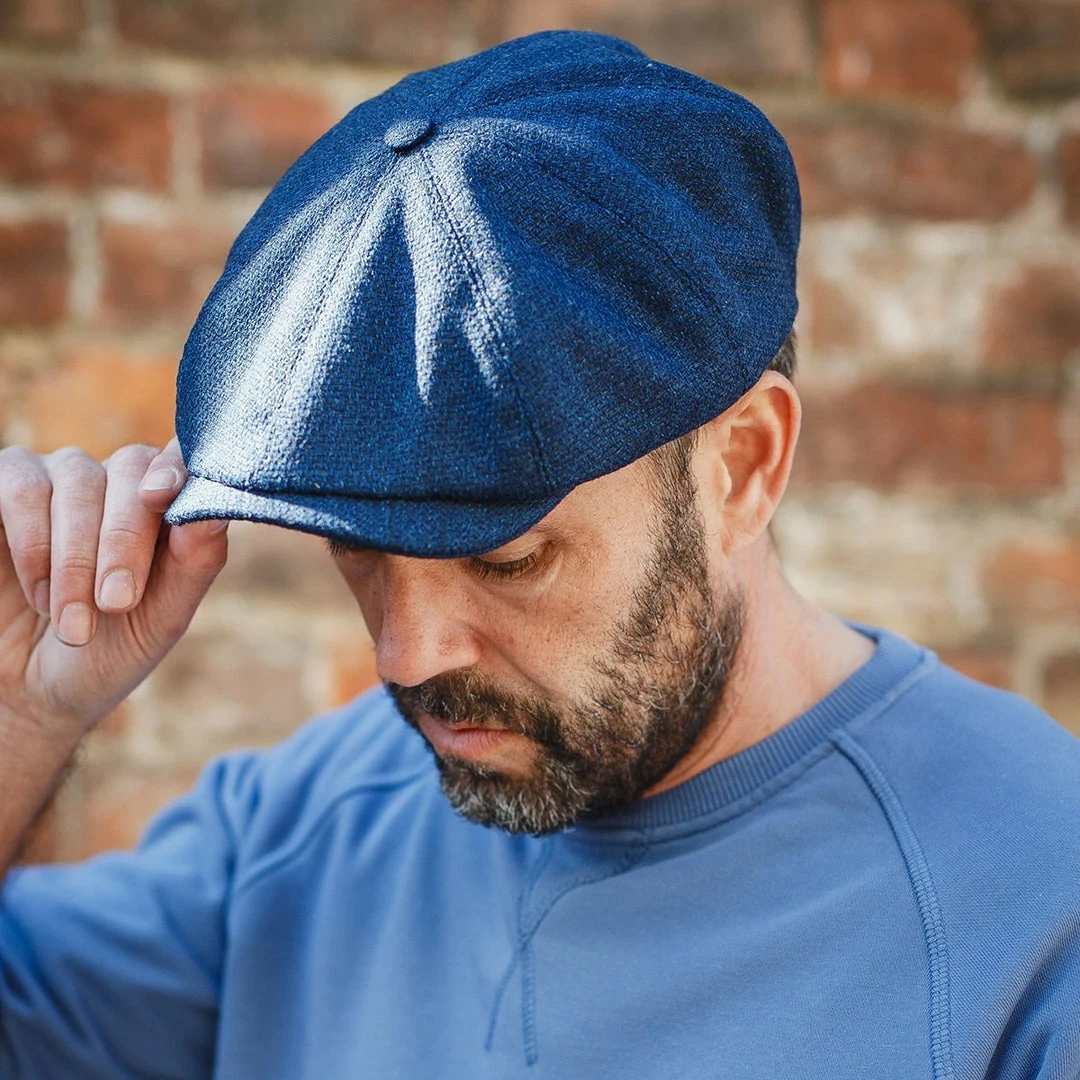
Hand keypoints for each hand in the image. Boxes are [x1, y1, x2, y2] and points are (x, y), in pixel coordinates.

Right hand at [0, 439, 228, 740]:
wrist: (31, 692)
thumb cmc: (108, 650)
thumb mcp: (161, 618)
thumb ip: (196, 562)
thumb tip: (216, 512)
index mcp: (166, 504)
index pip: (183, 459)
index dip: (175, 470)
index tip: (161, 499)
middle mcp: (115, 479)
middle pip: (131, 469)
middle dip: (123, 540)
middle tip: (115, 604)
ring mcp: (58, 478)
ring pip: (75, 480)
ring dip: (74, 558)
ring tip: (73, 623)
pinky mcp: (4, 486)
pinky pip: (19, 485)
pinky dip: (32, 542)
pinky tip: (39, 594)